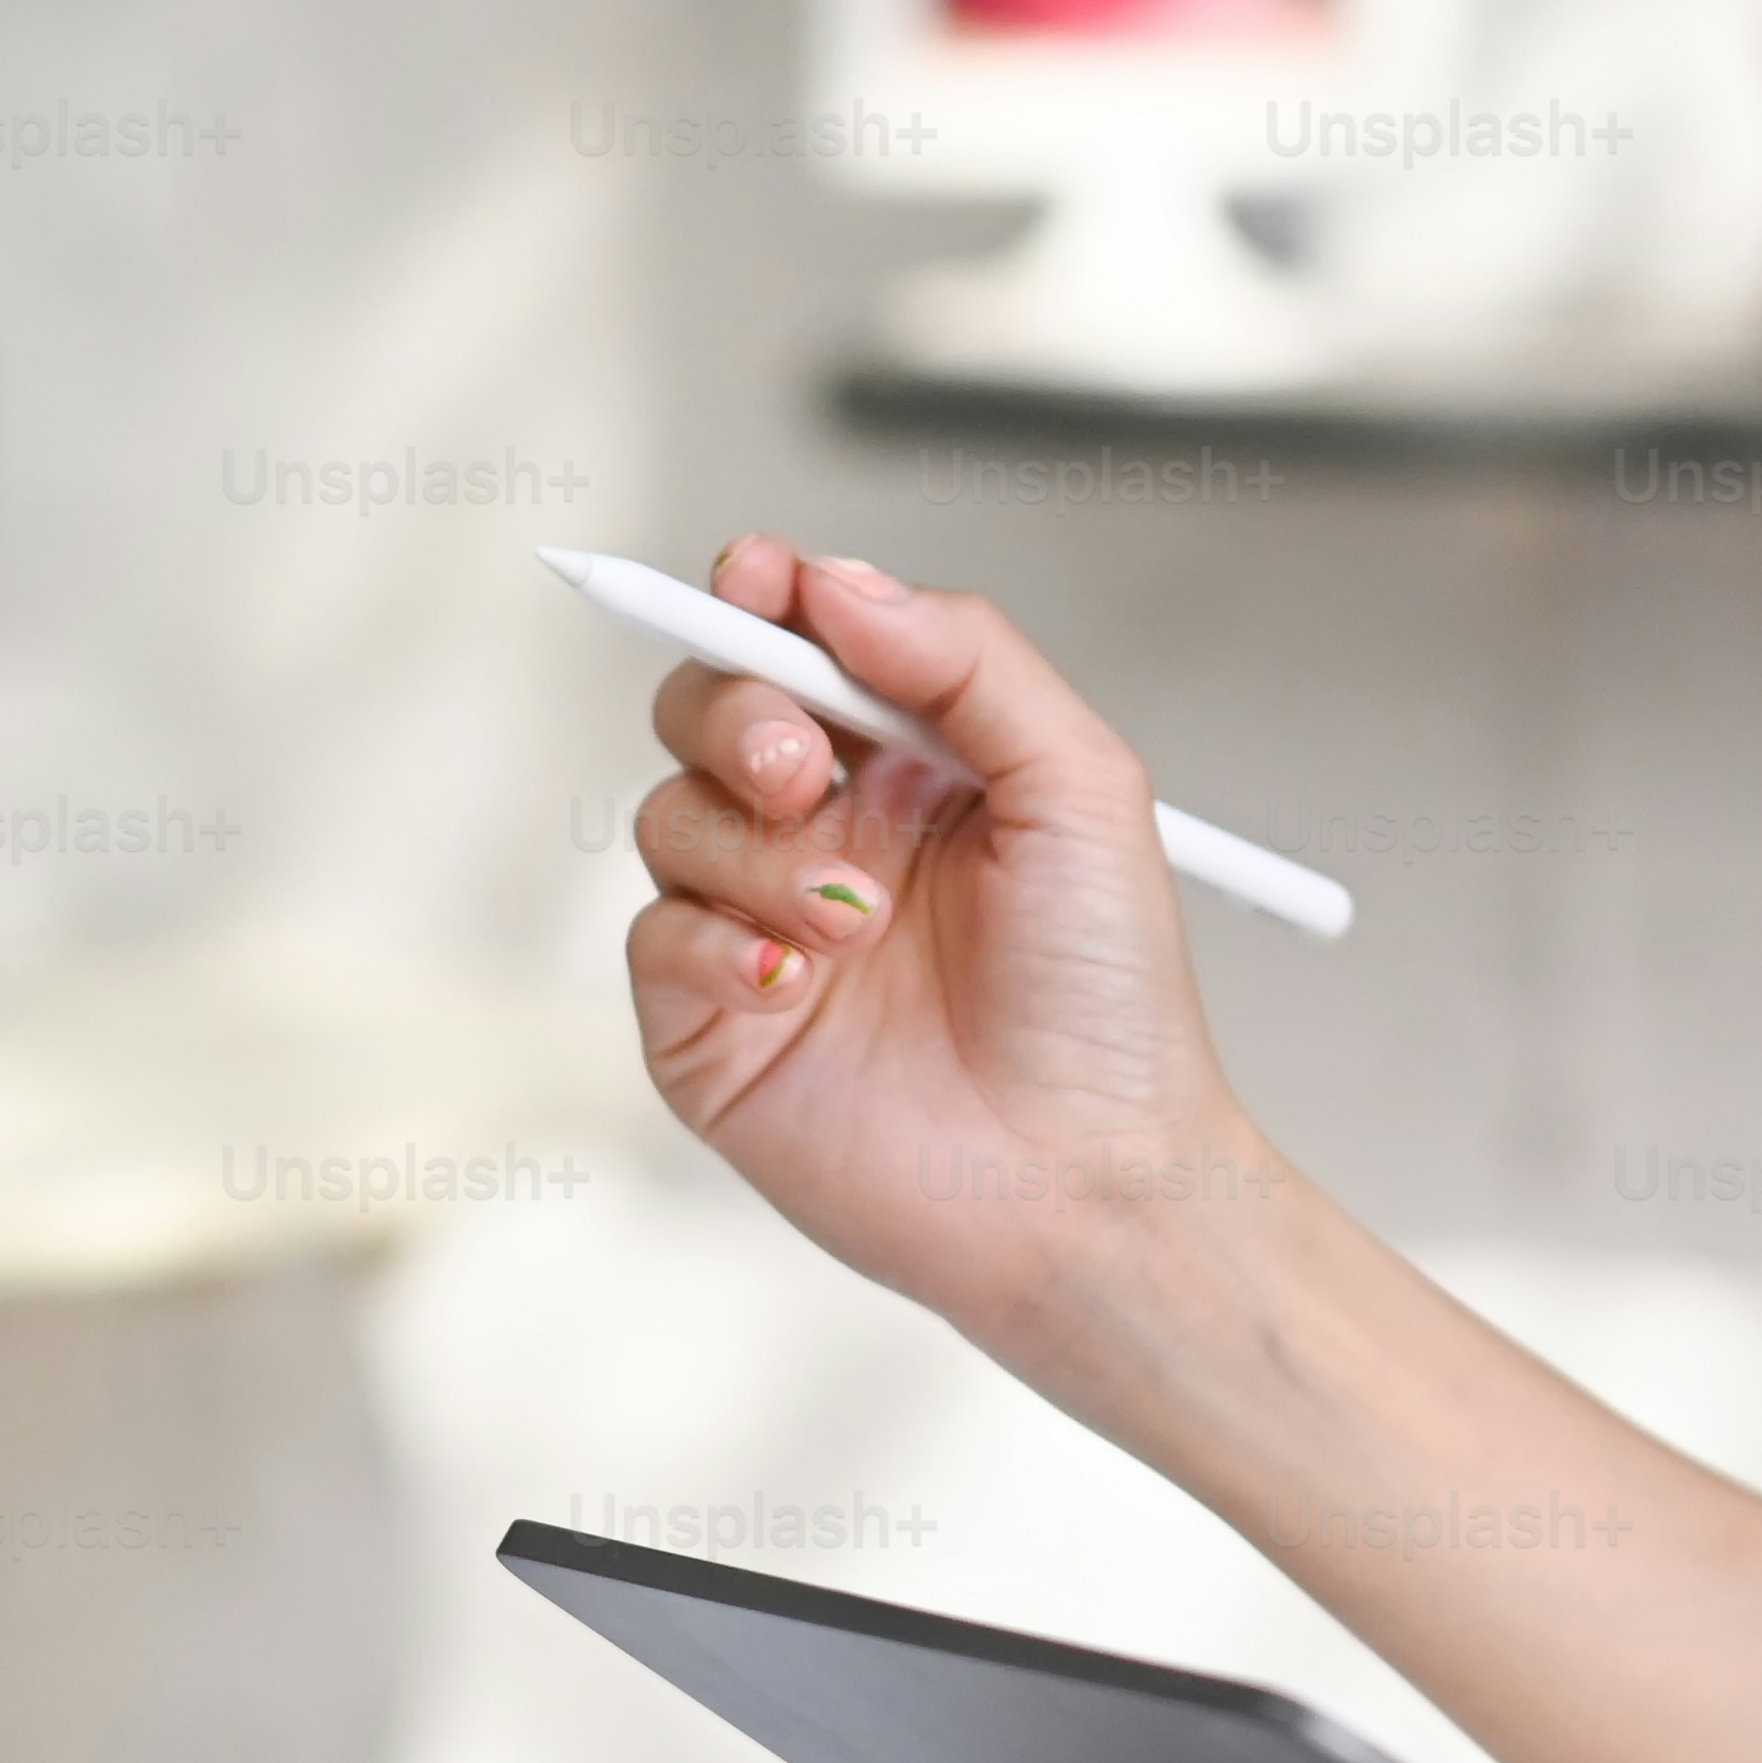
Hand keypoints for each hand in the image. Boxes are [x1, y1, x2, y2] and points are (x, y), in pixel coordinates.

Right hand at [616, 536, 1286, 1357]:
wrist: (1091, 1183)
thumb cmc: (1109, 1003)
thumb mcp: (1082, 787)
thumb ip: (966, 658)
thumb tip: (834, 581)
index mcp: (912, 765)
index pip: (799, 640)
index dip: (760, 593)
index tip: (757, 579)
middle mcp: (826, 834)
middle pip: (705, 707)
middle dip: (736, 713)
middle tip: (805, 773)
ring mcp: (759, 929)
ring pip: (671, 817)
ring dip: (758, 854)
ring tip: (855, 924)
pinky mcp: (711, 1030)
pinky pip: (652, 938)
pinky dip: (714, 943)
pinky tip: (794, 982)